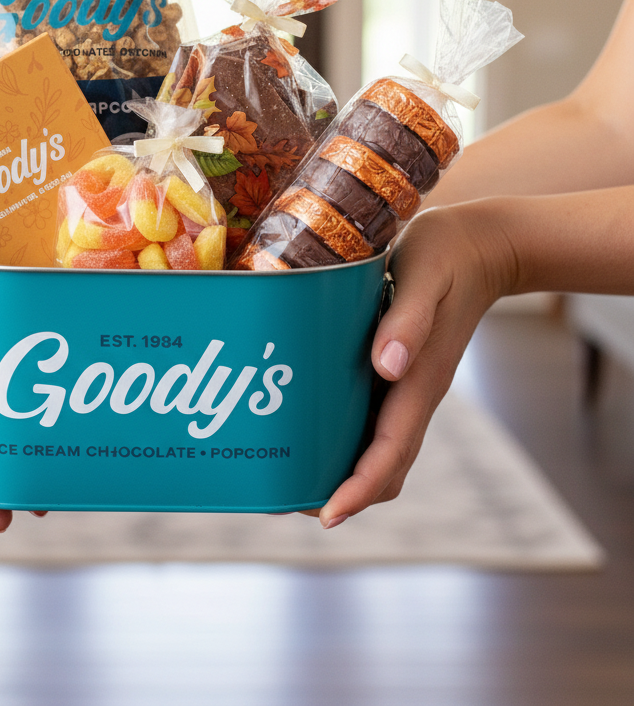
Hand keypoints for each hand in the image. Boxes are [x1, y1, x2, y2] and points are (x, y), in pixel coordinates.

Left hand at [316, 202, 513, 528]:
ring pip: (375, 448)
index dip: (359, 489)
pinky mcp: (395, 370)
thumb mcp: (424, 279)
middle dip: (339, 492)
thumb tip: (386, 367)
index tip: (327, 516)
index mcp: (419, 381)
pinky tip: (304, 422)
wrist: (480, 246)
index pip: (390, 453)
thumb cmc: (447, 257)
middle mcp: (412, 393)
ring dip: (336, 469)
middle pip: (381, 466)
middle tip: (283, 500)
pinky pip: (369, 418)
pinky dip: (340, 434)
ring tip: (285, 472)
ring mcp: (405, 385)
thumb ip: (407, 321)